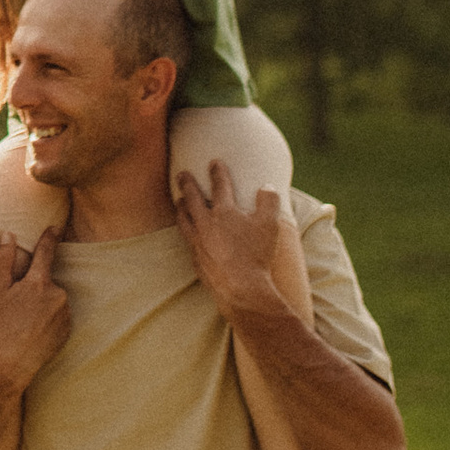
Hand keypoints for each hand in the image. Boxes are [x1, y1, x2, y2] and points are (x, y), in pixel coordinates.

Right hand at [0, 232, 69, 398]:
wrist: (10, 361)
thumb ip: (3, 260)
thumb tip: (8, 234)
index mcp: (38, 282)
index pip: (46, 253)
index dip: (49, 238)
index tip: (54, 228)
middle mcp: (57, 295)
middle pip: (48, 282)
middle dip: (36, 287)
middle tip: (18, 306)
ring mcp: (65, 313)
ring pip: (55, 300)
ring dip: (44, 304)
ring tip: (24, 322)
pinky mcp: (68, 330)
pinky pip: (60, 317)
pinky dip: (50, 320)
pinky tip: (35, 331)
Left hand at [174, 166, 292, 321]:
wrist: (241, 288)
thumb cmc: (257, 254)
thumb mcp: (270, 224)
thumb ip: (269, 202)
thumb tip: (267, 186)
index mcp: (225, 212)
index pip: (220, 186)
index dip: (218, 172)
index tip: (214, 162)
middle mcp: (206, 224)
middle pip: (192, 198)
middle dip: (187, 183)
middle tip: (181, 173)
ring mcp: (198, 242)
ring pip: (184, 218)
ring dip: (181, 207)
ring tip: (179, 200)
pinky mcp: (196, 259)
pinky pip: (187, 240)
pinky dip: (186, 231)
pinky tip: (188, 233)